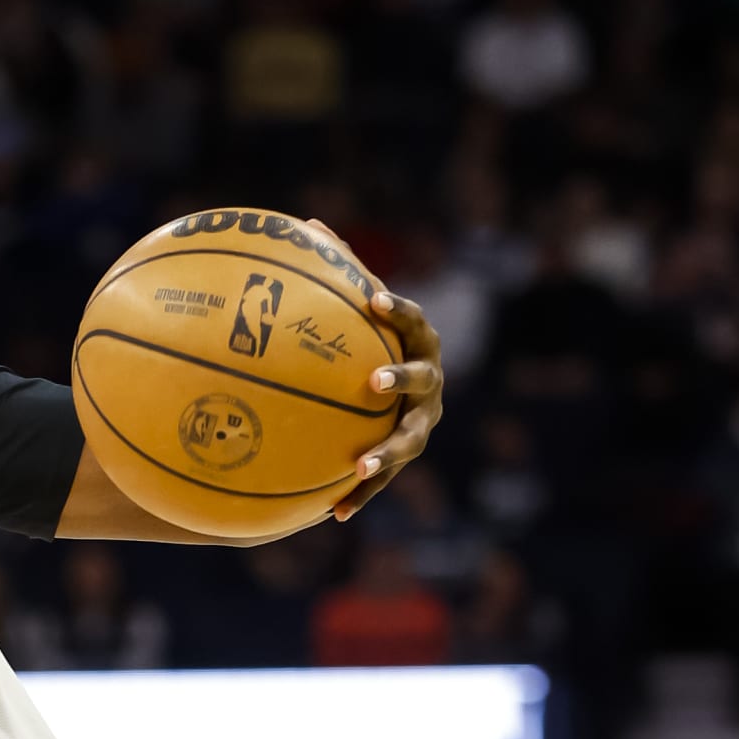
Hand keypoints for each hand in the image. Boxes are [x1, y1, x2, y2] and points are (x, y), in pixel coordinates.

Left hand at [303, 220, 443, 521]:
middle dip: (401, 379)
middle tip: (373, 381)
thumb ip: (342, 271)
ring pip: (408, 441)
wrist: (397, 398)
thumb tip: (308, 223)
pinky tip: (334, 514)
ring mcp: (421, 424)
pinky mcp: (402, 458)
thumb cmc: (373, 344)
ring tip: (362, 466)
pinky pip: (381, 480)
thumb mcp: (361, 312)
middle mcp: (430, 385)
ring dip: (386, 455)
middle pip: (423, 380)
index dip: (398, 310)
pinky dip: (360, 496)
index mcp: (420, 344)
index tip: (374, 300)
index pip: (414, 322)